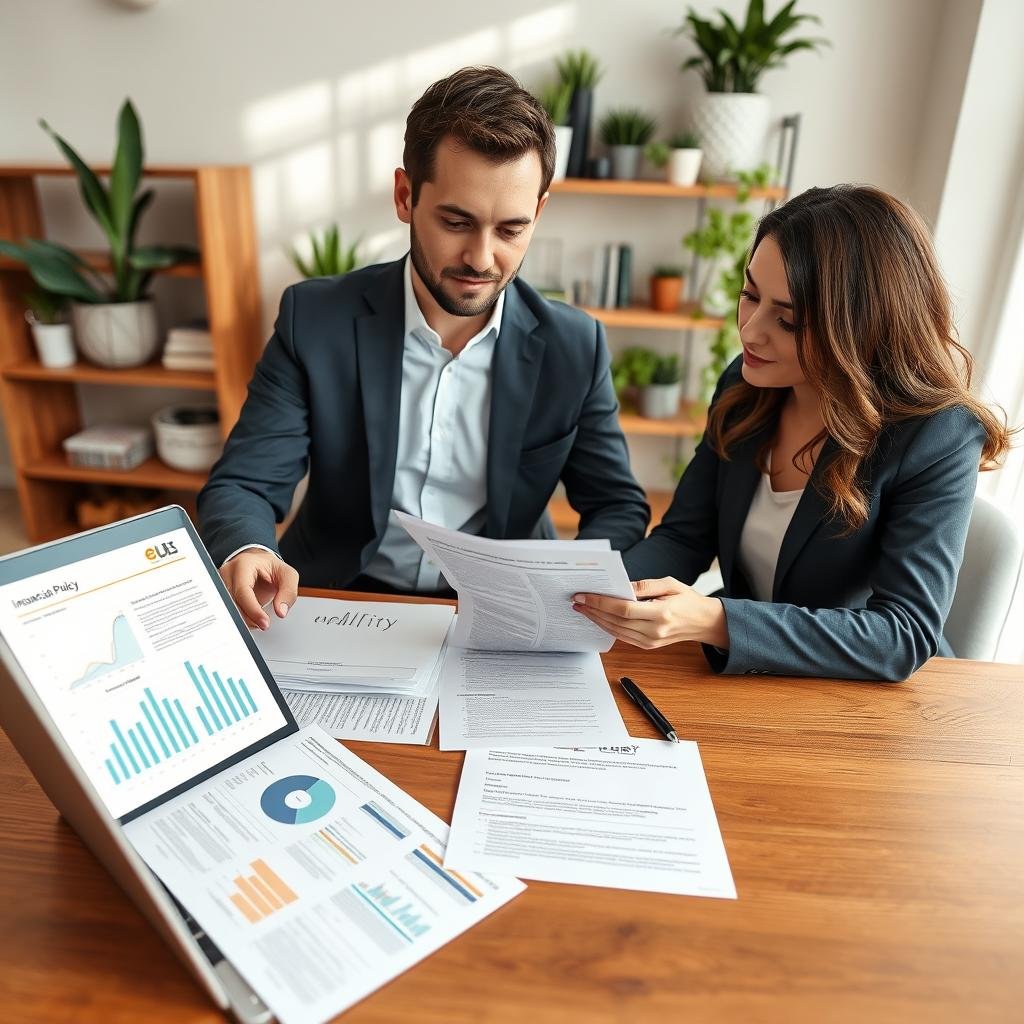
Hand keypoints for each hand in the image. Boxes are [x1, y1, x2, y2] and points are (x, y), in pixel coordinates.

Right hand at [219, 548, 298, 630]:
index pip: (243, 591)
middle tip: (263, 624)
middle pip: (232, 602)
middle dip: (248, 618)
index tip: (264, 623)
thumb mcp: (287, 575)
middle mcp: (228, 572)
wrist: (260, 564)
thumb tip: (281, 611)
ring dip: (243, 619)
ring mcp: (221, 583)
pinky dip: (239, 617)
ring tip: (259, 620)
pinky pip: (227, 609)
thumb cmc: (271, 568)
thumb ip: (288, 592)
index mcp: (244, 564)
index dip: (253, 610)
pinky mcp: (219, 592)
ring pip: (227, 608)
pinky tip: (250, 619)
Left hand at [572, 577, 728, 649]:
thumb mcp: (671, 584)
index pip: (624, 609)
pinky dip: (607, 627)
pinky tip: (597, 618)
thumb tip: (622, 586)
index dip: (601, 603)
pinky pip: (622, 637)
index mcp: (662, 614)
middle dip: (593, 611)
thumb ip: (645, 585)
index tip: (584, 596)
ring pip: (616, 631)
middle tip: (576, 600)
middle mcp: (655, 631)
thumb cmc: (688, 600)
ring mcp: (651, 641)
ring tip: (582, 608)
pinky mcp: (648, 646)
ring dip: (596, 620)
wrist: (704, 622)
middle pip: (616, 621)